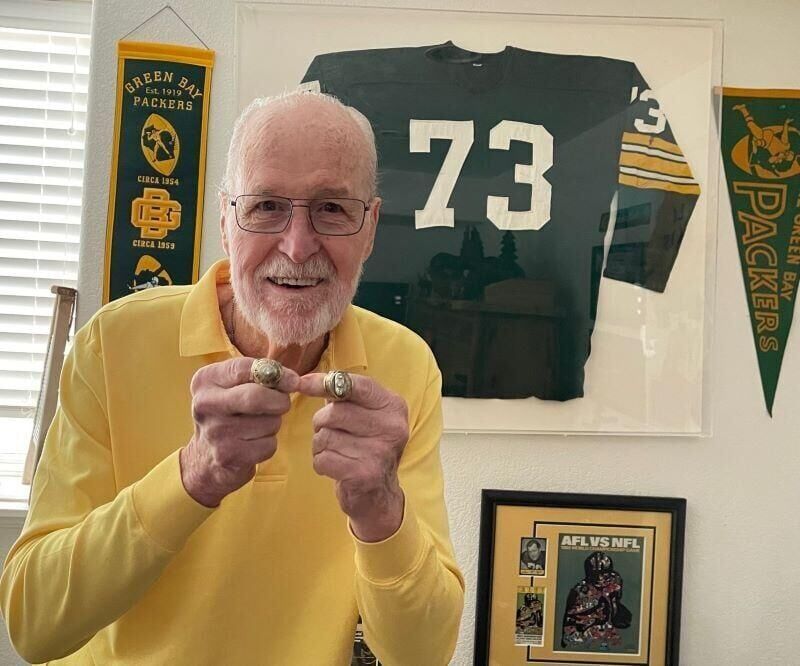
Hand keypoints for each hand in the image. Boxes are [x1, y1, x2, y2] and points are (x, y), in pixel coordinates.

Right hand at [180, 358, 298, 506]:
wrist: (206, 457)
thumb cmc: (229, 413)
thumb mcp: (233, 386)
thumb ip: (260, 375)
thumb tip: (292, 380)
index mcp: (206, 380)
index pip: (245, 368)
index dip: (277, 373)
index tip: (293, 380)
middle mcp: (205, 404)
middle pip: (257, 397)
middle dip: (279, 400)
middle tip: (282, 404)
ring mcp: (215, 432)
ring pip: (269, 422)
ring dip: (274, 424)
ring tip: (257, 426)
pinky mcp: (228, 456)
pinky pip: (269, 444)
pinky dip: (269, 443)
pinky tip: (253, 443)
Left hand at [297, 372, 407, 541]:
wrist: (379, 494)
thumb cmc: (365, 446)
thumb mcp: (364, 415)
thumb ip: (342, 395)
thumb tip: (305, 381)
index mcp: (394, 406)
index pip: (356, 385)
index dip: (325, 383)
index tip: (302, 383)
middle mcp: (392, 427)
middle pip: (334, 413)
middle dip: (322, 423)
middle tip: (332, 433)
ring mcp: (380, 452)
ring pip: (325, 437)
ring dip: (321, 445)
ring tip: (337, 452)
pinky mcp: (364, 474)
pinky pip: (322, 459)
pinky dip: (321, 463)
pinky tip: (336, 467)